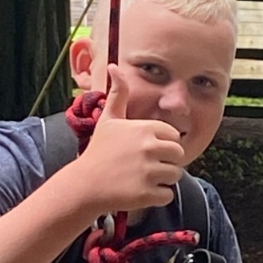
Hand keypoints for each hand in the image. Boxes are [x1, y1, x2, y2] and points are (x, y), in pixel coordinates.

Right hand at [79, 65, 184, 210]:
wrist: (84, 185)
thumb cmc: (99, 151)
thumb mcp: (109, 119)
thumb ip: (118, 93)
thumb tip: (115, 66)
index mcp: (146, 129)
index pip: (174, 137)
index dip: (162, 145)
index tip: (144, 151)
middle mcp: (149, 148)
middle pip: (178, 156)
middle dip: (165, 162)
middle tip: (144, 167)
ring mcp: (149, 172)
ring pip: (175, 175)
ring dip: (161, 180)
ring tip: (140, 178)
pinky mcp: (147, 194)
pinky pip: (168, 194)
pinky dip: (157, 196)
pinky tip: (139, 191)